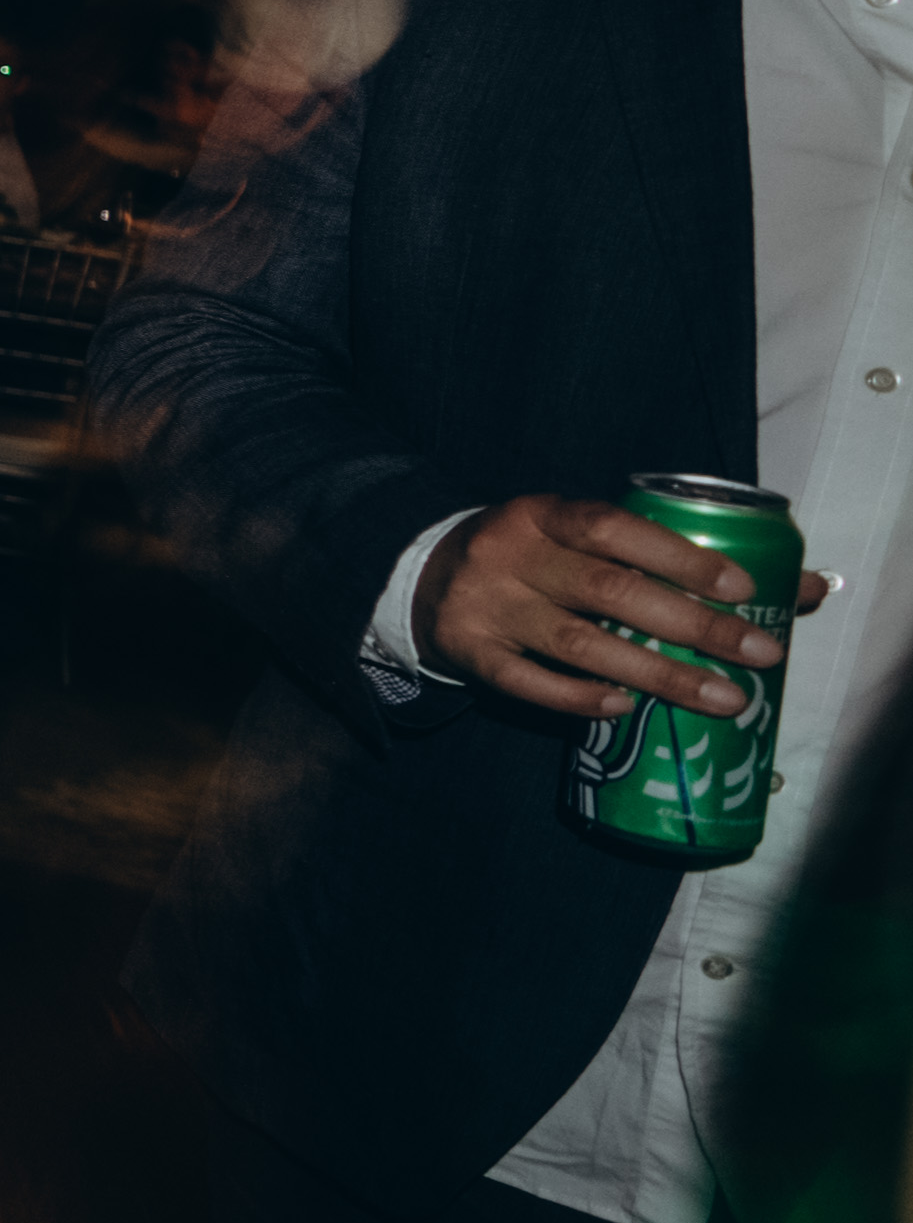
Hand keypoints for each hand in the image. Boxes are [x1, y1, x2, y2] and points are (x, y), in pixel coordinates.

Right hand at [413, 494, 813, 721]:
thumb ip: (667, 555)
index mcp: (541, 513)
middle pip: (606, 590)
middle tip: (758, 654)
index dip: (679, 556)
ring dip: (656, 674)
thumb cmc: (532, 557)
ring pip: (577, 643)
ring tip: (722, 699)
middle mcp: (510, 555)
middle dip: (692, 625)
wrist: (422, 578)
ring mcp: (485, 606)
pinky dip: (579, 698)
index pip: (613, 528)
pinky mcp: (468, 652)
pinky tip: (626, 709)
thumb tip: (799, 587)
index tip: (742, 587)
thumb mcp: (579, 536)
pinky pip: (527, 683)